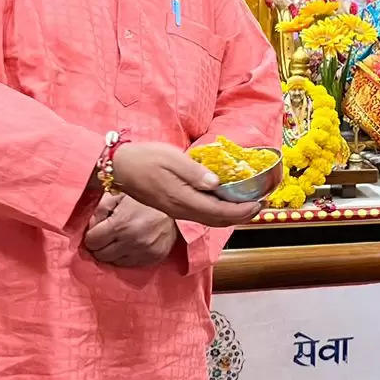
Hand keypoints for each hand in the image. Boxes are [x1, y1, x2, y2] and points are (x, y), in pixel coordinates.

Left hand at [83, 193, 179, 267]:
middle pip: (101, 255)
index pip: (91, 242)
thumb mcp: (119, 195)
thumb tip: (90, 226)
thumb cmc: (145, 198)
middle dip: (100, 245)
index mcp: (121, 224)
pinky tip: (131, 244)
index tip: (98, 230)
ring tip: (120, 239)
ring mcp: (144, 252)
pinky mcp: (154, 258)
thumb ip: (100, 209)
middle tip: (106, 235)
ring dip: (112, 252)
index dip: (92, 235)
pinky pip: (130, 264)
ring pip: (114, 262)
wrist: (178, 205)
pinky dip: (126, 256)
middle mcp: (132, 241)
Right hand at [109, 141, 262, 227]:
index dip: (242, 211)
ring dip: (231, 216)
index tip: (259, 203)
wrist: (118, 168)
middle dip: (241, 216)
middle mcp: (181, 209)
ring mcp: (176, 210)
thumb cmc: (144, 158)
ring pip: (209, 220)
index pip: (219, 212)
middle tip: (261, 206)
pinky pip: (201, 215)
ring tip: (248, 205)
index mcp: (182, 198)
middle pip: (217, 220)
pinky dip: (218, 213)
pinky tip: (224, 202)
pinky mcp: (173, 206)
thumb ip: (194, 172)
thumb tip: (216, 184)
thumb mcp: (171, 158)